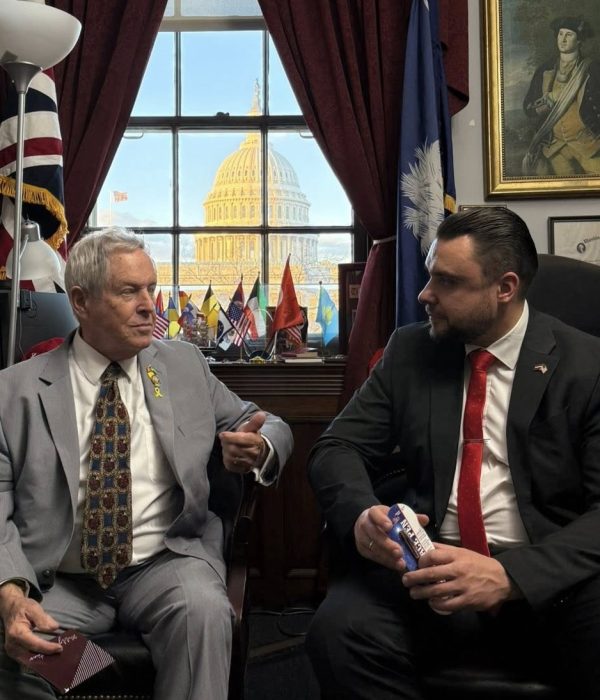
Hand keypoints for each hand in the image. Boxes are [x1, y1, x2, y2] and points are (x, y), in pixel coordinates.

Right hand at [0, 583, 61, 661]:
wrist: (10, 609)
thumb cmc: (23, 608)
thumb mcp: (34, 608)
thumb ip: (43, 619)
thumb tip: (54, 628)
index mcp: (17, 633)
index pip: (34, 644)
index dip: (47, 648)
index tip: (60, 648)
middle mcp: (12, 645)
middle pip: (31, 654)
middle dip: (46, 656)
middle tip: (60, 654)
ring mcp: (11, 650)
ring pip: (28, 659)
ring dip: (42, 659)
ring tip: (56, 656)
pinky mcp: (13, 652)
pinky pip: (26, 658)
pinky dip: (36, 658)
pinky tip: (47, 656)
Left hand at [219, 411, 267, 473]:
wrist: (255, 452)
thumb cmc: (250, 437)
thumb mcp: (251, 429)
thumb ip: (255, 422)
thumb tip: (261, 414)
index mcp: (256, 442)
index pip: (240, 439)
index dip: (229, 437)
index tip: (222, 434)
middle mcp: (254, 454)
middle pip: (233, 448)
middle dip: (226, 443)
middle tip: (225, 440)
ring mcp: (249, 463)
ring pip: (230, 457)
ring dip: (225, 451)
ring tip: (227, 446)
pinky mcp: (243, 470)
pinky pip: (229, 465)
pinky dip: (226, 459)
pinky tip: (228, 454)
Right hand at [353, 505, 428, 571]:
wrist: (368, 524)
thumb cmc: (385, 519)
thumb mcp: (394, 515)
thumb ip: (410, 517)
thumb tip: (425, 519)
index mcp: (373, 512)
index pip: (374, 514)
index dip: (381, 520)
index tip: (390, 527)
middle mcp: (365, 524)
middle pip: (374, 533)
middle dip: (387, 544)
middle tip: (399, 551)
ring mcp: (362, 538)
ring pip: (373, 547)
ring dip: (388, 556)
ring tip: (401, 563)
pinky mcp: (363, 550)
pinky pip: (374, 557)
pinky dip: (386, 561)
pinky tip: (396, 565)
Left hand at [401, 543, 517, 613]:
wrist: (502, 579)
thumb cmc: (478, 564)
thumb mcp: (462, 552)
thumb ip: (444, 550)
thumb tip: (425, 546)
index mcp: (456, 556)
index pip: (433, 555)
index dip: (421, 560)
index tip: (415, 565)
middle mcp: (458, 570)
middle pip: (431, 574)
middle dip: (414, 578)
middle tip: (405, 581)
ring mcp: (463, 586)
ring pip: (436, 591)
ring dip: (421, 593)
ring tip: (414, 593)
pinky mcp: (467, 601)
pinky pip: (447, 605)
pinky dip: (436, 604)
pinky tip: (431, 602)